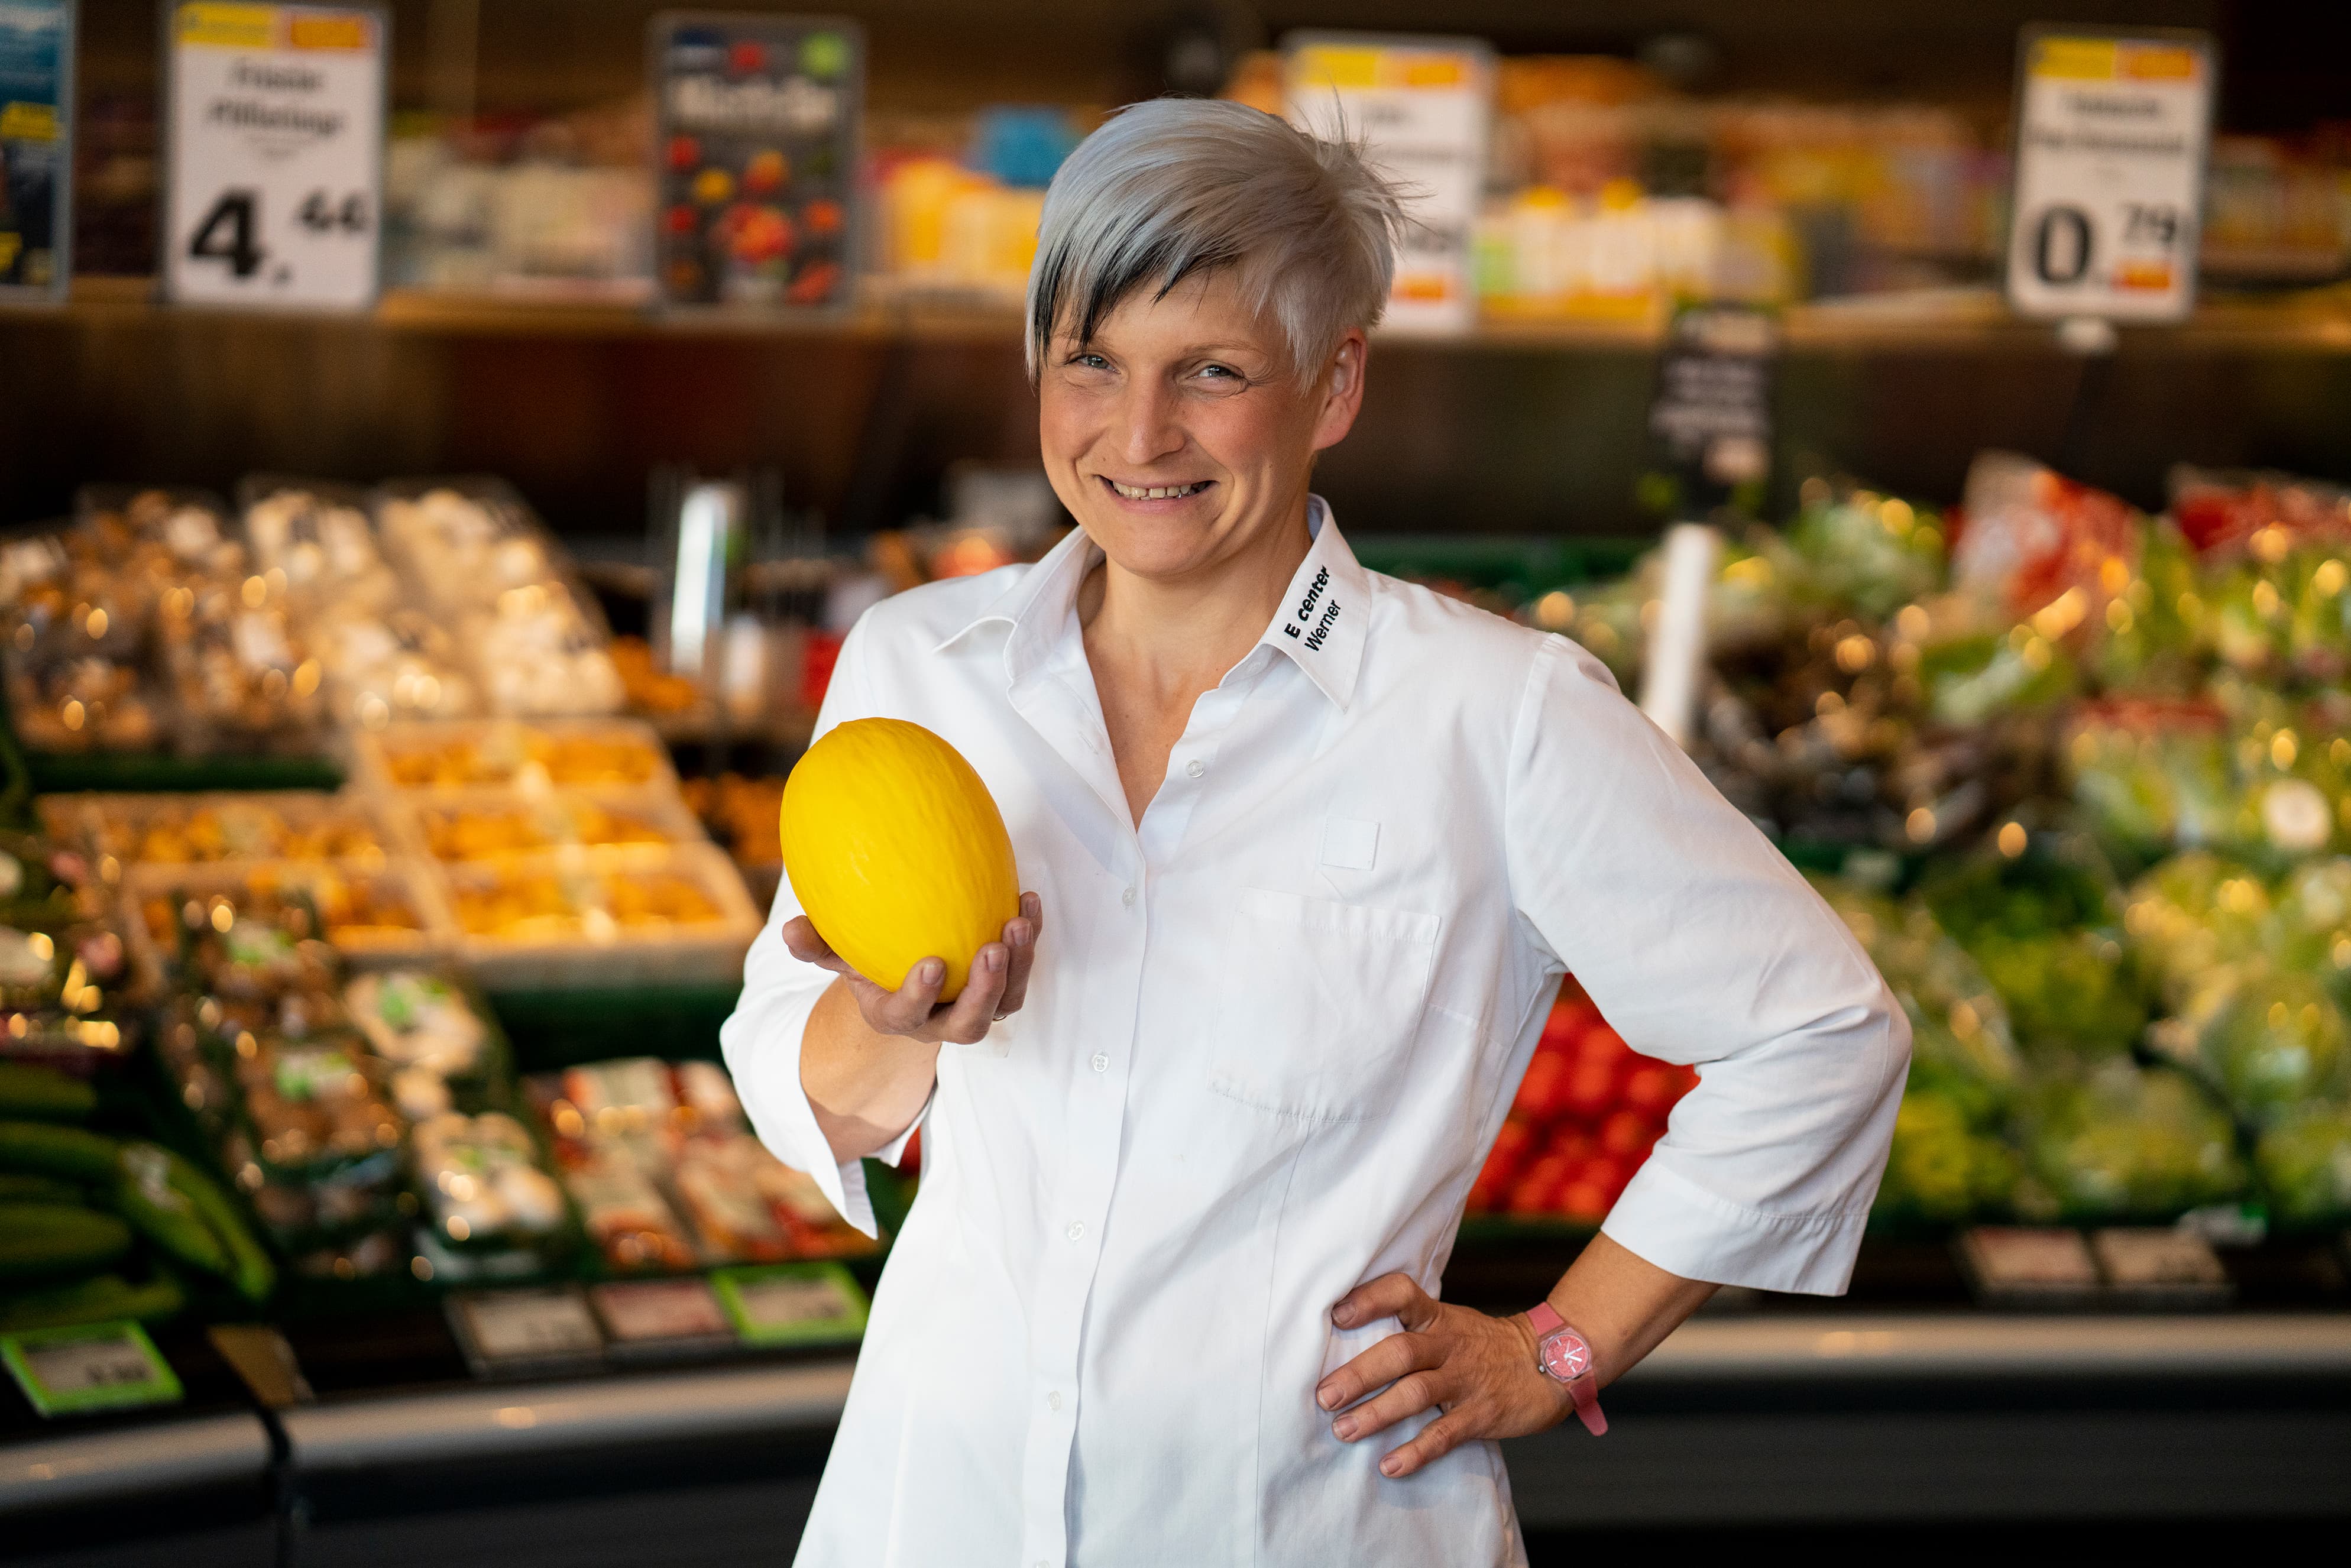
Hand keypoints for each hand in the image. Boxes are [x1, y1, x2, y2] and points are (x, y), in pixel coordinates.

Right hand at [783, 893, 1041, 1046]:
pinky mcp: (1004, 988)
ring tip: (1018, 922)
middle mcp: (943, 1021)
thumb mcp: (841, 954)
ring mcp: (978, 1008)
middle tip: (991, 949)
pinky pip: (1022, 970)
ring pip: (1006, 1001)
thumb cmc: (869, 963)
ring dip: (1018, 964)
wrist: (906, 975)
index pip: (909, 1015)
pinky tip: (1027, 901)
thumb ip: (818, 945)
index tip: (933, 963)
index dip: (921, 996)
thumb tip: (789, 930)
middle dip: (985, 991)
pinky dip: (1029, 940)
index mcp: (899, 1016)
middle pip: (970, 1024)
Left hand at [1314, 1272, 1573, 1478]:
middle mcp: (1448, 1345)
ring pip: (1416, 1393)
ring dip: (1376, 1414)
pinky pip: (1444, 1434)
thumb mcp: (1450, 1322)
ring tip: (1344, 1431)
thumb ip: (1409, 1327)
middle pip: (1400, 1352)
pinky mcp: (1481, 1414)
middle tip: (1324, 1396)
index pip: (1402, 1294)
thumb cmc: (1483, 1344)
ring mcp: (1465, 1379)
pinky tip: (1390, 1466)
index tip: (1336, 1313)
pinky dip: (1416, 1451)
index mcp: (1437, 1318)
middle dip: (1359, 1374)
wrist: (1550, 1361)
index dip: (1369, 1300)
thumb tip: (1344, 1335)